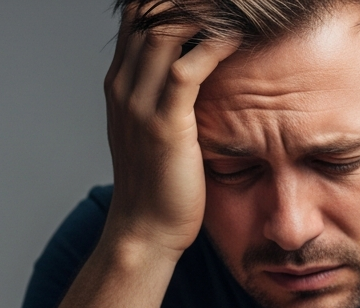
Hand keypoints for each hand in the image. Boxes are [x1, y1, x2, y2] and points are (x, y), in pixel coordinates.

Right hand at [103, 7, 236, 254]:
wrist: (145, 233)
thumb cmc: (160, 187)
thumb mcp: (155, 134)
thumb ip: (165, 100)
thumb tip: (193, 78)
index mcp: (121, 85)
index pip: (137, 15)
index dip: (168, 1)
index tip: (209, 4)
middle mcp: (124, 86)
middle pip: (146, 11)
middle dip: (186, 1)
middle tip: (225, 2)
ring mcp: (140, 105)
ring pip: (163, 30)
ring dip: (202, 14)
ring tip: (235, 10)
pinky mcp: (164, 125)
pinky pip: (187, 69)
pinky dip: (214, 46)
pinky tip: (238, 39)